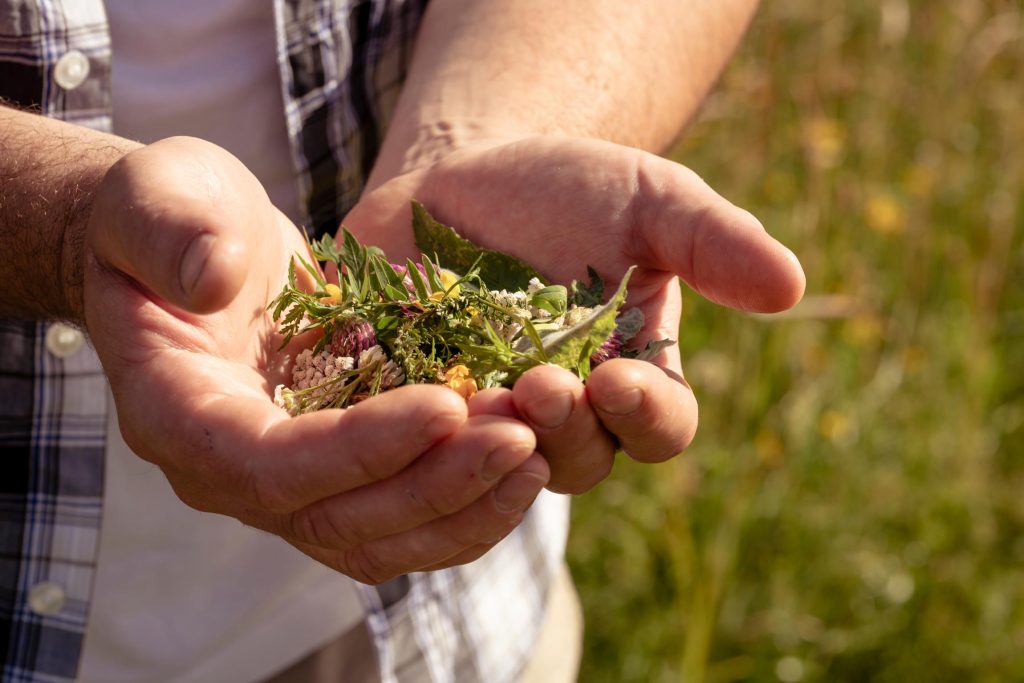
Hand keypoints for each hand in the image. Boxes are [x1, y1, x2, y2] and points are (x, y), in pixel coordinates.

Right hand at [83, 137, 548, 582]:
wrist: (193, 245)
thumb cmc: (170, 214)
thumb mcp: (159, 196)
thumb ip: (171, 230)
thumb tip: (212, 277)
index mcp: (180, 417)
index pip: (269, 465)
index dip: (359, 448)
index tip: (446, 404)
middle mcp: (235, 473)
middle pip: (340, 519)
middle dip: (435, 485)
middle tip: (519, 438)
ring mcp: (292, 483)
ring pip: (382, 536)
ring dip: (465, 506)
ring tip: (538, 453)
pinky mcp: (340, 471)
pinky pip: (406, 514)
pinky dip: (468, 500)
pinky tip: (528, 458)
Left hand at [344, 136, 805, 492]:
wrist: (464, 177)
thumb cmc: (569, 191)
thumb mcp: (646, 198)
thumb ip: (712, 240)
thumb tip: (791, 287)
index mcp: (635, 380)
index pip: (660, 427)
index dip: (644, 415)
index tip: (616, 378)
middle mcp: (568, 419)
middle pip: (580, 460)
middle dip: (563, 429)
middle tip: (535, 385)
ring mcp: (490, 423)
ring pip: (499, 468)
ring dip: (491, 445)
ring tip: (471, 399)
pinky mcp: (416, 413)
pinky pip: (419, 448)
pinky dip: (412, 434)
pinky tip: (396, 400)